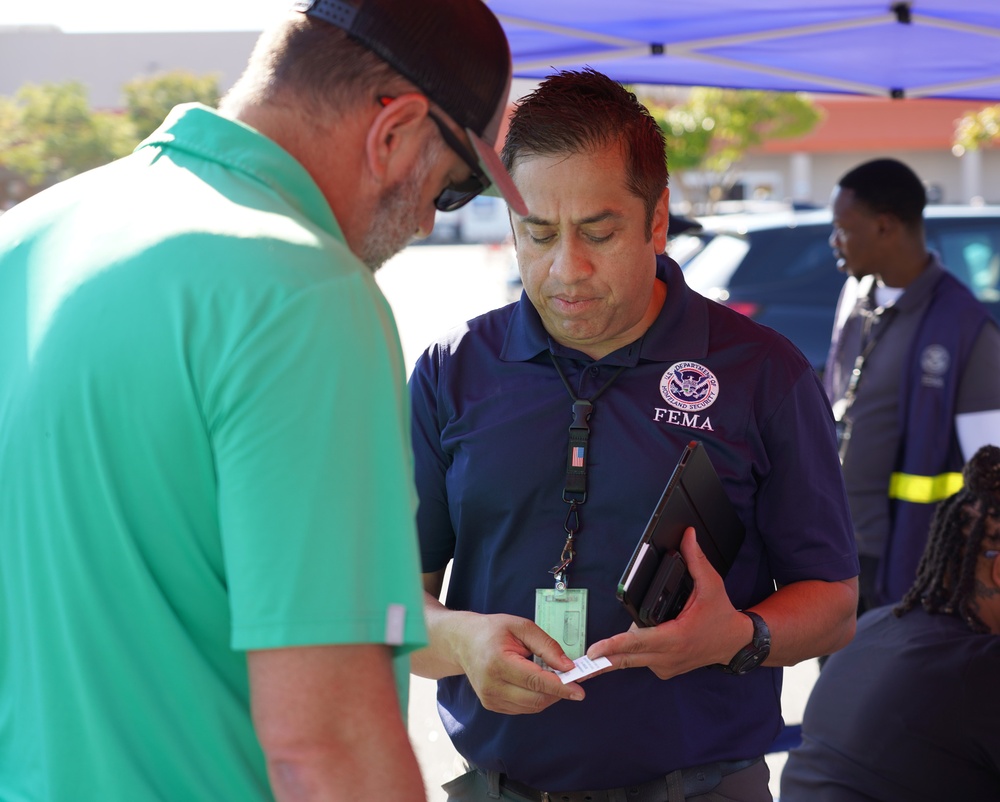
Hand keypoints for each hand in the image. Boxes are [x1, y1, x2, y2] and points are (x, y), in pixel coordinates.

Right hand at [452, 613, 588, 713]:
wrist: (463, 642)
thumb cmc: (492, 630)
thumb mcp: (521, 627)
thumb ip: (546, 645)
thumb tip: (568, 666)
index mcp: (498, 663)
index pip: (536, 681)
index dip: (560, 687)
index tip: (579, 690)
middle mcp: (491, 685)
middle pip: (536, 698)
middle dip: (558, 692)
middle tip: (571, 679)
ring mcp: (490, 699)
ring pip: (532, 706)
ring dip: (548, 696)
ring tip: (551, 677)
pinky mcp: (492, 705)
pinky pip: (523, 708)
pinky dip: (536, 698)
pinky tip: (536, 683)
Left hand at [586, 528, 750, 679]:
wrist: (735, 644)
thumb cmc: (721, 616)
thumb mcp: (711, 585)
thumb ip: (696, 560)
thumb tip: (687, 535)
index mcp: (676, 637)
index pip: (638, 642)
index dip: (614, 646)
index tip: (594, 651)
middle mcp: (668, 656)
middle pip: (627, 657)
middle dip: (604, 658)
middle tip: (581, 660)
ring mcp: (666, 667)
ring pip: (632, 660)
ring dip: (619, 652)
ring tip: (602, 650)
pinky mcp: (664, 670)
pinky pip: (641, 660)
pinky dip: (634, 651)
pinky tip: (632, 643)